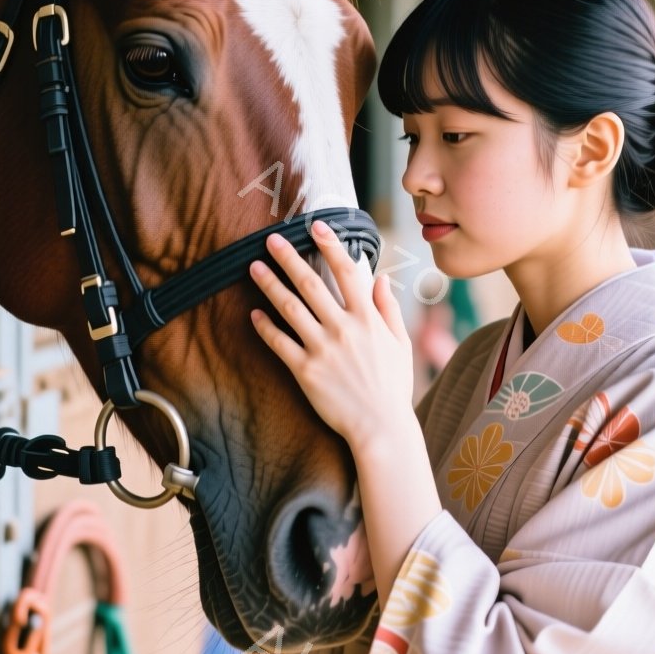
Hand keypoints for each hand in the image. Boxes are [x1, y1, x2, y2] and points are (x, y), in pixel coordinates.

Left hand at [247, 219, 414, 446]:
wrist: (381, 427)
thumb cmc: (393, 386)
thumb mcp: (400, 343)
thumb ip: (388, 308)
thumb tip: (381, 277)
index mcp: (367, 318)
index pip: (348, 271)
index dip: (330, 245)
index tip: (316, 226)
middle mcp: (343, 328)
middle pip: (311, 283)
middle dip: (288, 258)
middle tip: (270, 239)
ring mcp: (322, 348)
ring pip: (290, 308)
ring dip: (269, 284)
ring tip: (253, 267)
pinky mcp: (305, 371)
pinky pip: (280, 343)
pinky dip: (265, 326)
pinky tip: (254, 314)